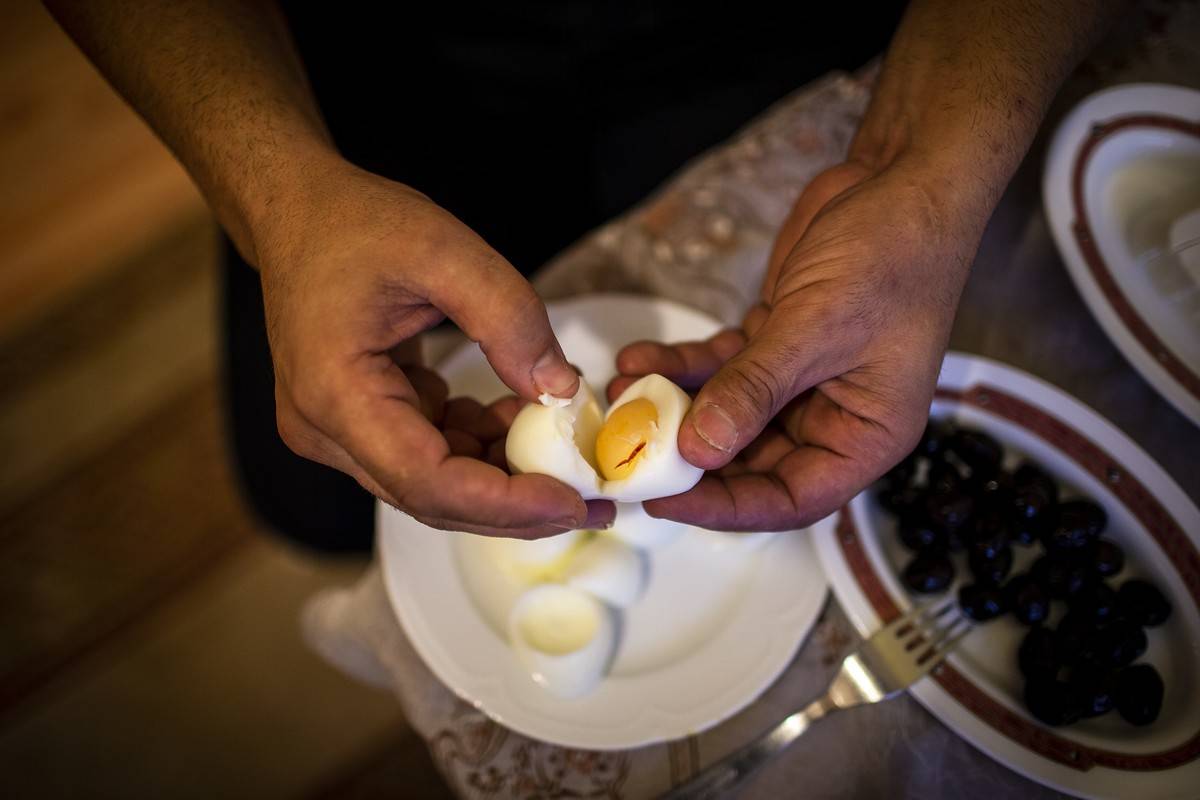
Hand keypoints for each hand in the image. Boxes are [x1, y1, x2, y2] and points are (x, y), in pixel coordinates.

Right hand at [255, 157, 612, 536]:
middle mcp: (325, 430)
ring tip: (569, 450)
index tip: (573, 500)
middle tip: (594, 504)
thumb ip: (509, 317)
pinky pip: (427, 453)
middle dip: (516, 506)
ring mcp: (337, 431)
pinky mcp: (358, 421)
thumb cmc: (354, 222)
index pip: (426, 480)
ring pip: (434, 483)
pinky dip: (480, 444)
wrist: (297, 210)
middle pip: (432, 498)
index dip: (504, 504)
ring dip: (503, 474)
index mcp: (334, 394)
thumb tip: (561, 391)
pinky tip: (522, 416)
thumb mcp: (443, 248)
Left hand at [612, 158, 984, 529]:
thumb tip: (699, 449)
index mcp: (866, 435)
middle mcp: (834, 417)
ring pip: (728, 415)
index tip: (665, 499)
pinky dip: (683, 366)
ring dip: (676, 407)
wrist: (901, 179)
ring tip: (624, 395)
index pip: (791, 498)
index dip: (726, 508)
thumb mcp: (817, 327)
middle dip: (688, 455)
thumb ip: (755, 389)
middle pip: (751, 464)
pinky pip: (722, 369)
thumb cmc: (893, 254)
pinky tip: (641, 359)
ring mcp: (803, 382)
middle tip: (628, 450)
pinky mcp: (776, 344)